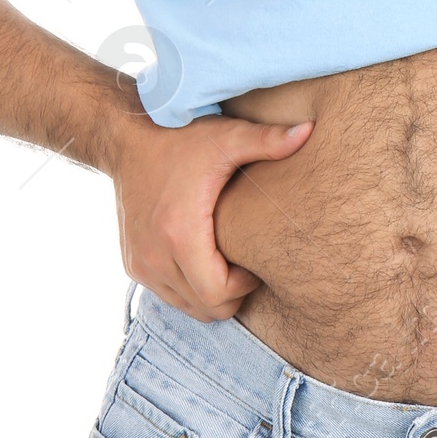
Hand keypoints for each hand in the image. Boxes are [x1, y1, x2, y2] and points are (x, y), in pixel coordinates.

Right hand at [103, 110, 313, 321]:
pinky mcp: (133, 264)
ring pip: (188, 307)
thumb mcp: (226, 137)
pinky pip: (169, 296)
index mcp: (180, 232)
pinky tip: (203, 259)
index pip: (218, 293)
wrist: (126, 140)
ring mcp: (140, 263)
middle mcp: (155, 256)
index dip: (245, 285)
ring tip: (226, 261)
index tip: (255, 261)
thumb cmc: (180, 139)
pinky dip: (190, 288)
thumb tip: (310, 130)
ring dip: (211, 294)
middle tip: (246, 264)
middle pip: (207, 308)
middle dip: (233, 293)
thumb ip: (268, 140)